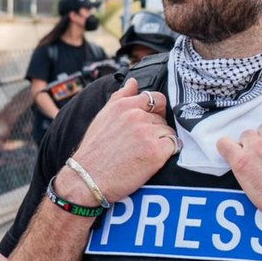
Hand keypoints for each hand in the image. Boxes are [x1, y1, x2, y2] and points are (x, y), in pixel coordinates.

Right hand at [54, 77, 178, 204]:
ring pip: (169, 132)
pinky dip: (168, 154)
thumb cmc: (94, 151)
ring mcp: (147, 132)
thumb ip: (121, 97)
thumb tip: (133, 81)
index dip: (156, 111)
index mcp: (123, 105)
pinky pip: (174, 146)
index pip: (154, 98)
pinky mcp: (156, 150)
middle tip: (141, 145)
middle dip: (157, 130)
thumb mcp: (103, 117)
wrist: (87, 179)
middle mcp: (136, 115)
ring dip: (162, 143)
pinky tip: (153, 161)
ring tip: (144, 154)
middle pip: (163, 117)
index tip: (149, 124)